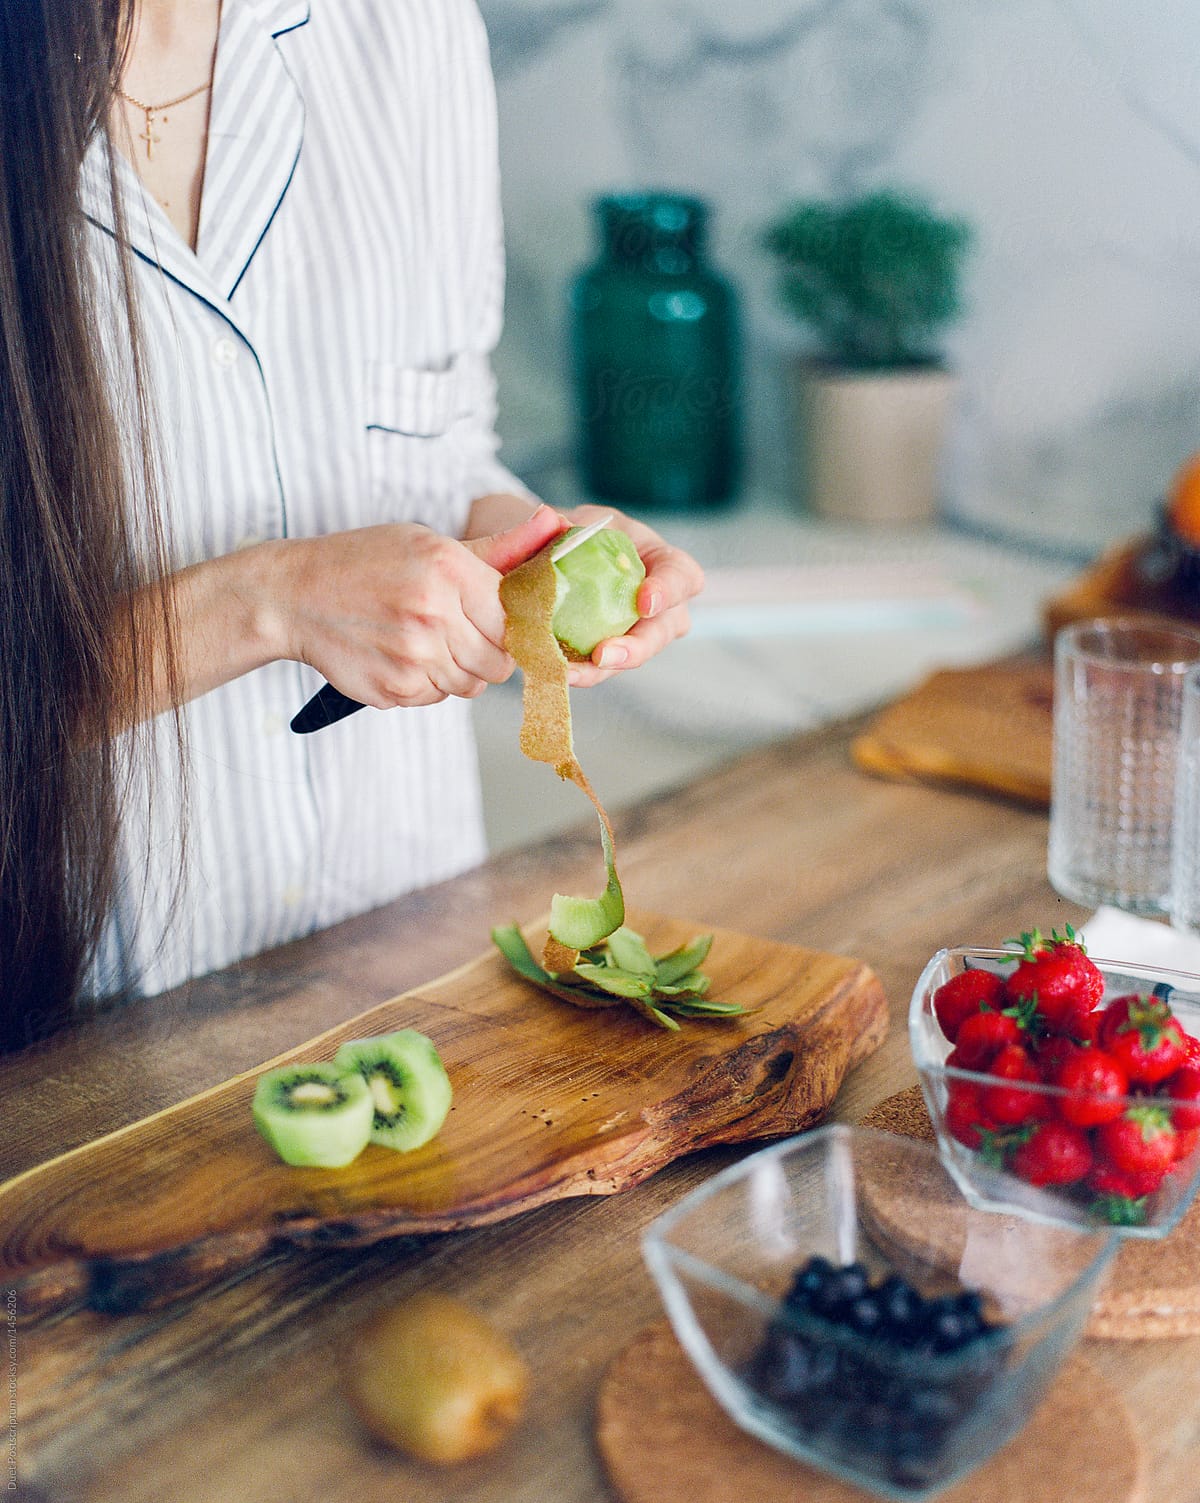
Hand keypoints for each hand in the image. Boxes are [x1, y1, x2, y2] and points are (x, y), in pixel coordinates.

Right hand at [272, 505, 565, 706]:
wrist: (292, 596)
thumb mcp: (427, 543)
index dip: (512, 627)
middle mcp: (434, 613)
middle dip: (487, 653)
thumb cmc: (364, 563)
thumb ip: (495, 550)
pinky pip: (436, 698)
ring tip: (424, 641)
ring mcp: (414, 656)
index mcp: (449, 569)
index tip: (496, 623)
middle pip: (499, 661)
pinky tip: (400, 656)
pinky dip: (426, 684)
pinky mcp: (395, 689)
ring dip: (457, 670)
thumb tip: (552, 524)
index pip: (517, 620)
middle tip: (457, 633)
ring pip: (471, 685)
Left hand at [561, 504, 704, 686]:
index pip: (681, 576)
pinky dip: (579, 671)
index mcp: (666, 564)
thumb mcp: (584, 521)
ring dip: (602, 669)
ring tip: (571, 673)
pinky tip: (556, 672)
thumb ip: (571, 525)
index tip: (644, 603)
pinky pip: (603, 668)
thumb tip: (554, 523)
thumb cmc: (590, 535)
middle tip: (603, 655)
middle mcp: (664, 606)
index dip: (668, 591)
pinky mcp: (614, 653)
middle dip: (635, 648)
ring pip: (632, 657)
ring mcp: (642, 633)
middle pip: (662, 632)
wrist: (565, 560)